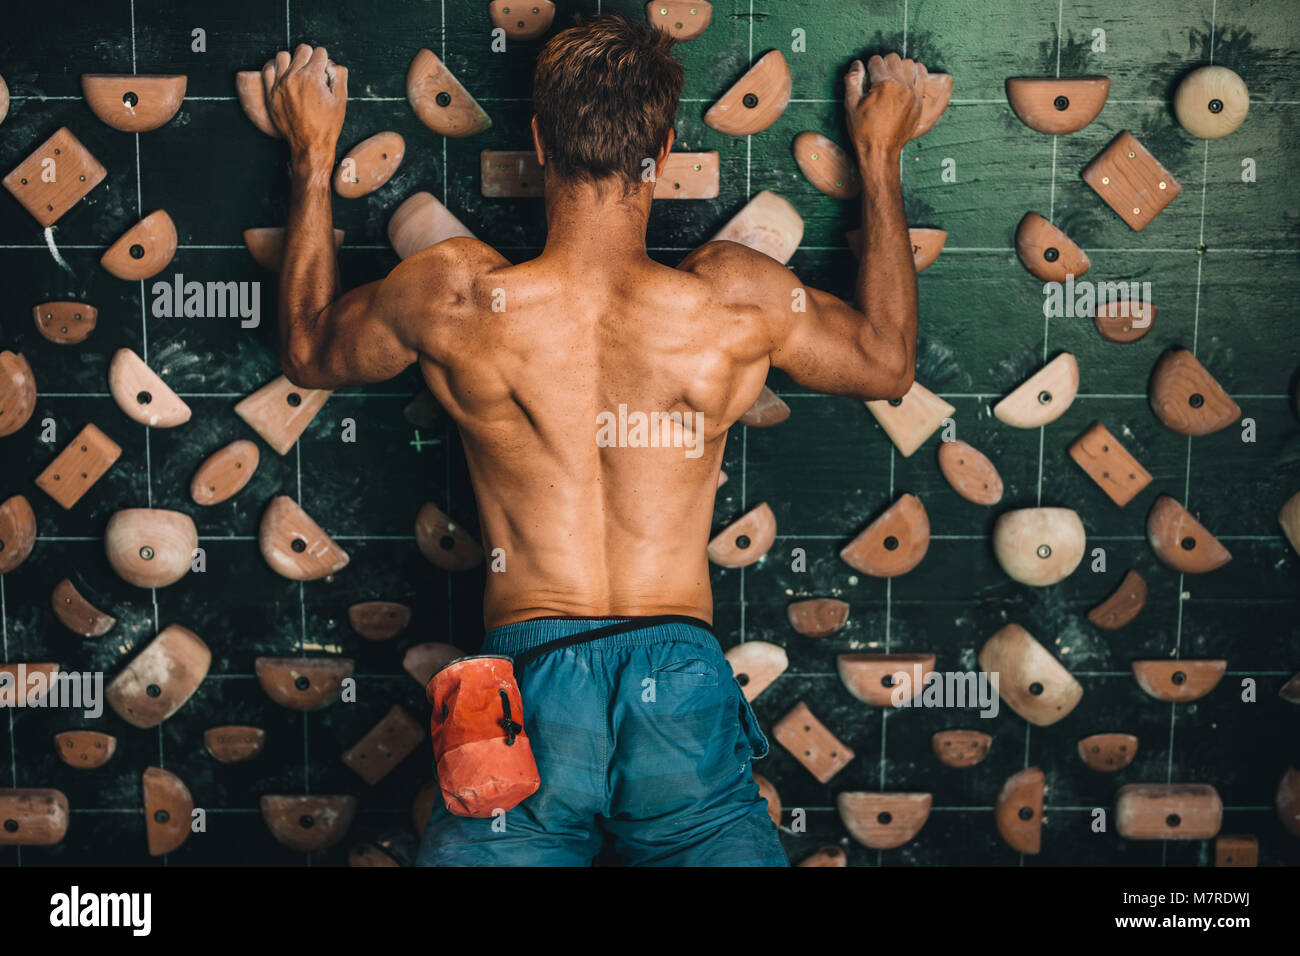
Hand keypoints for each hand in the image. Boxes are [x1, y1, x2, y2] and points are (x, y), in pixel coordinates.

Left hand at [263, 44, 347, 160]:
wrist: (309, 145)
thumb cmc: (327, 125)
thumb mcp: (341, 100)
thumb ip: (340, 76)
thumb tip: (333, 64)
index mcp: (312, 77)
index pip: (320, 52)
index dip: (326, 60)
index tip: (326, 72)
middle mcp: (293, 77)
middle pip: (302, 50)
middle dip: (311, 57)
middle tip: (315, 72)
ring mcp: (279, 85)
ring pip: (283, 55)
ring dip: (293, 60)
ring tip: (298, 72)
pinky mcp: (271, 93)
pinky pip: (268, 69)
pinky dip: (276, 68)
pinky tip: (284, 75)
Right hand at [843, 53, 924, 160]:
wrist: (880, 152)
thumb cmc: (864, 131)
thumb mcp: (851, 105)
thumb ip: (852, 80)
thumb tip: (857, 64)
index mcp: (884, 85)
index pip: (877, 60)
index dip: (868, 66)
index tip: (866, 76)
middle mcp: (902, 86)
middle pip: (894, 59)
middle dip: (884, 64)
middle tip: (877, 76)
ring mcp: (913, 94)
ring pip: (910, 64)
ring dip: (899, 67)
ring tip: (892, 77)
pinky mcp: (919, 101)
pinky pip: (922, 77)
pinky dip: (915, 73)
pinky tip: (907, 78)